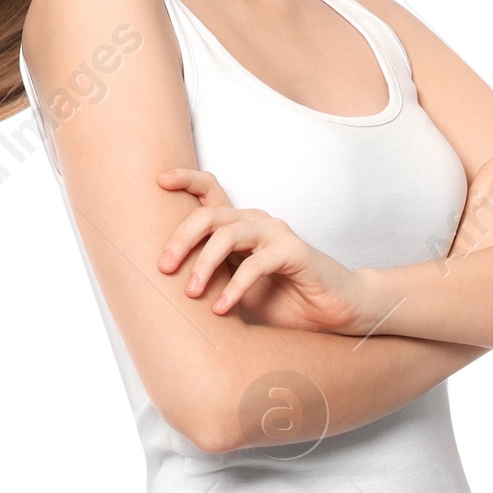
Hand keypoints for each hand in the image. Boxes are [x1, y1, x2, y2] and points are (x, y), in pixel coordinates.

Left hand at [155, 167, 373, 333]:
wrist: (332, 313)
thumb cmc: (282, 300)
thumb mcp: (233, 288)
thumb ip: (208, 277)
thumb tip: (164, 284)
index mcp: (239, 225)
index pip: (210, 190)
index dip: (185, 179)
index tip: (160, 180)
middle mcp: (256, 222)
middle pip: (208, 214)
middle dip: (180, 239)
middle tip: (164, 268)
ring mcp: (276, 233)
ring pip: (228, 235)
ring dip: (204, 264)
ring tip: (191, 293)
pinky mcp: (293, 252)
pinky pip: (255, 263)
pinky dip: (235, 287)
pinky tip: (222, 308)